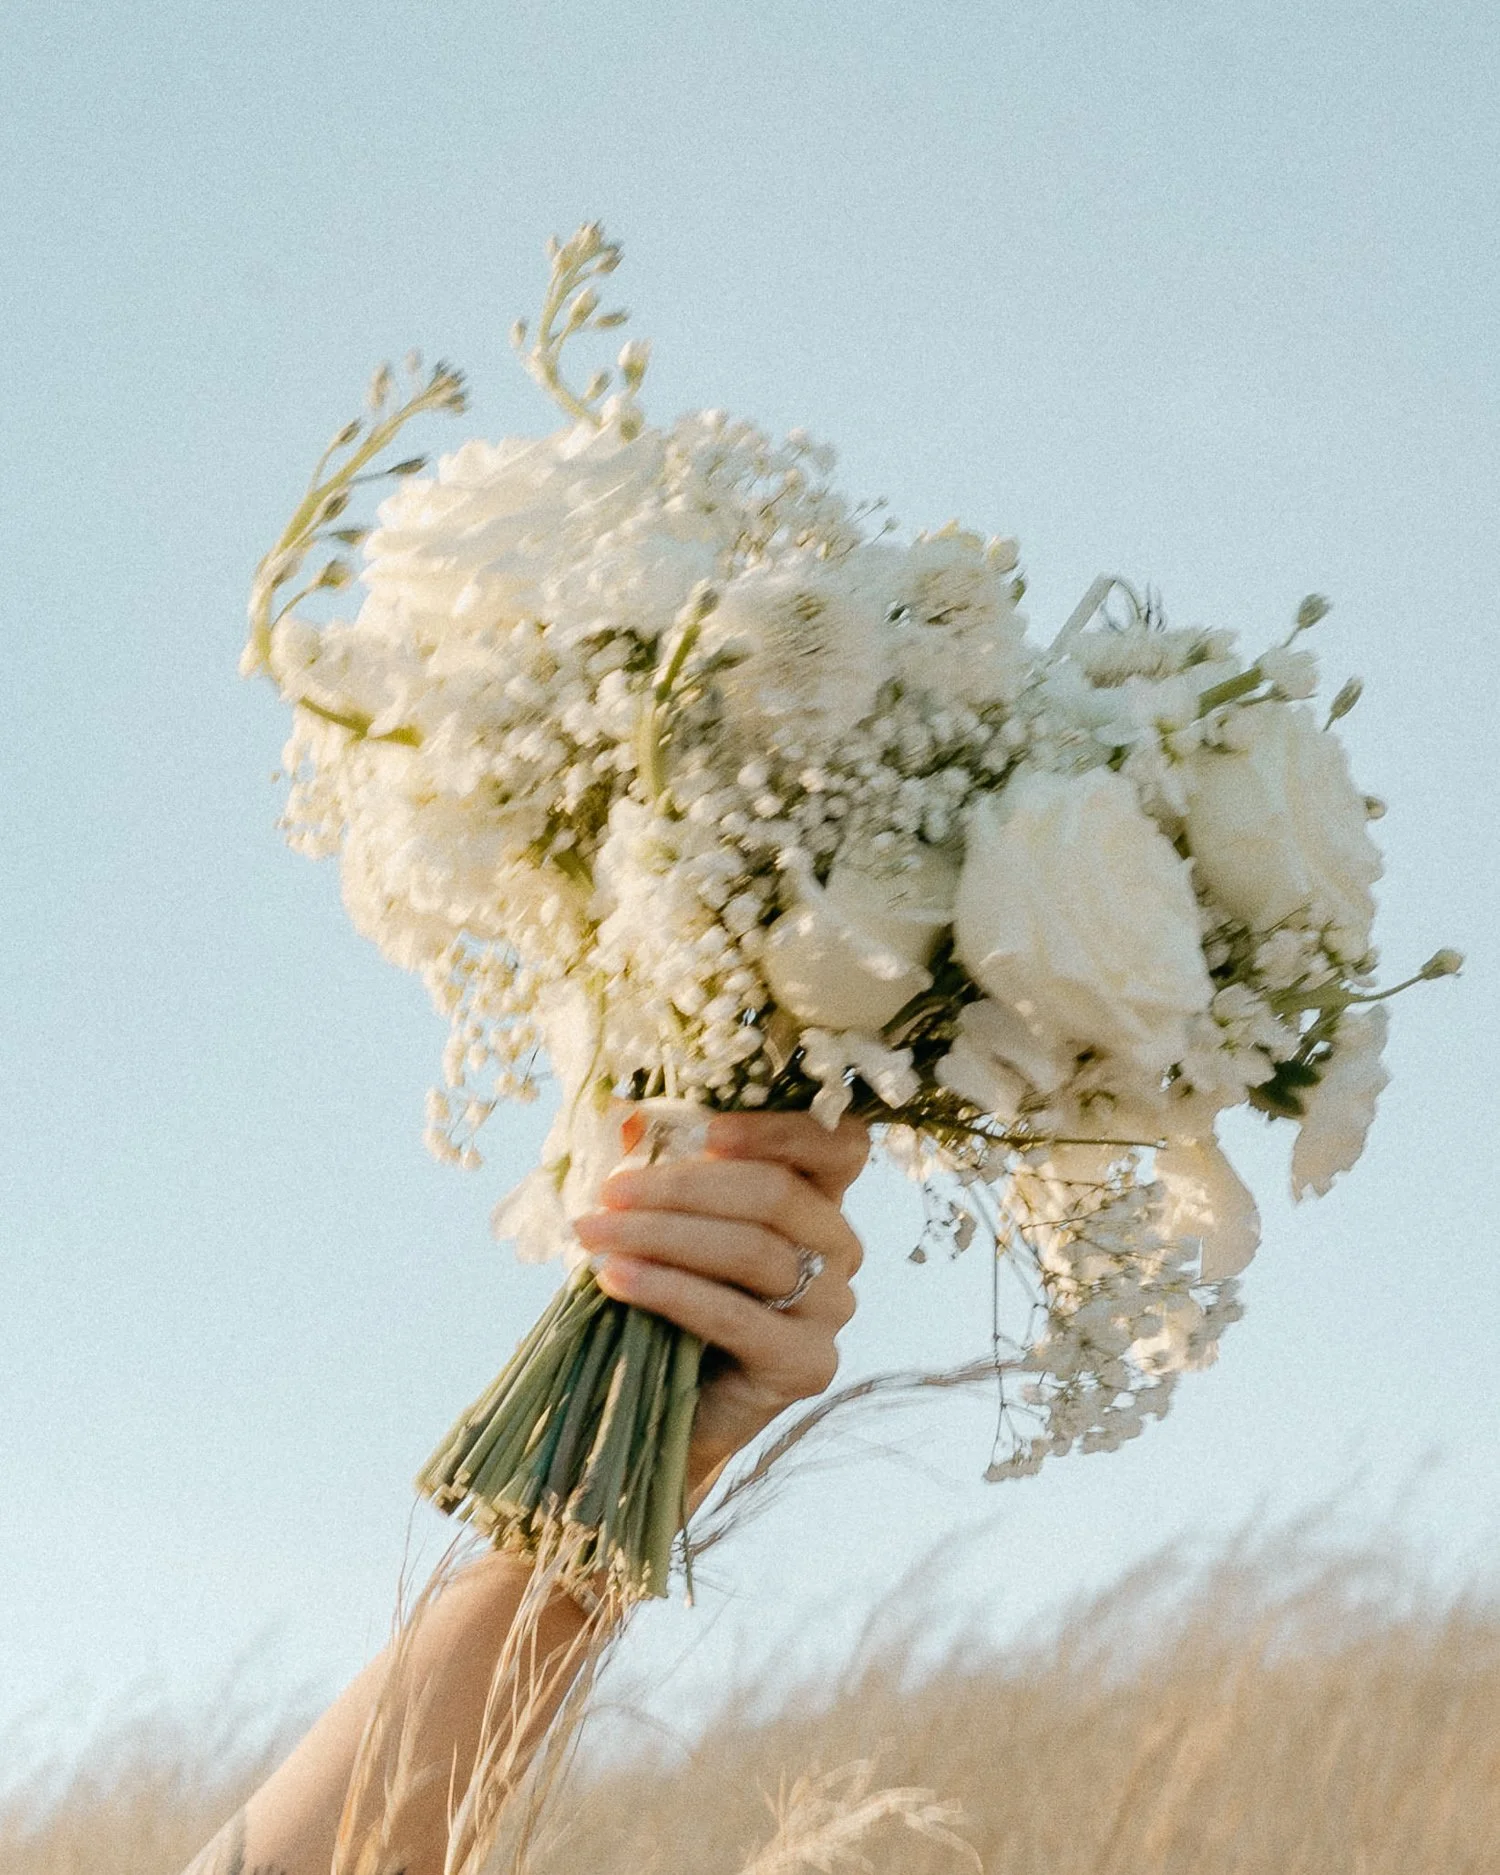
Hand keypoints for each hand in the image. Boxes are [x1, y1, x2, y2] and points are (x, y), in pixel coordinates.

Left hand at [571, 1110, 869, 1497]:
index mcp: (817, 1201)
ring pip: (753, 1251)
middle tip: (607, 1194)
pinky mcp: (807, 1366)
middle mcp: (839, 1250)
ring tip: (595, 1236)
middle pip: (777, 1194)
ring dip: (663, 1235)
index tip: (706, 1132)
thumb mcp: (663, 1221)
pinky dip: (669, 1290)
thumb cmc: (666, 1297)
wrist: (663, 1409)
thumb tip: (625, 1117)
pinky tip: (615, 1280)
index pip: (837, 1146)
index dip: (781, 1131)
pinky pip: (736, 1315)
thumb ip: (658, 1169)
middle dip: (681, 1188)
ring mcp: (831, 1310)